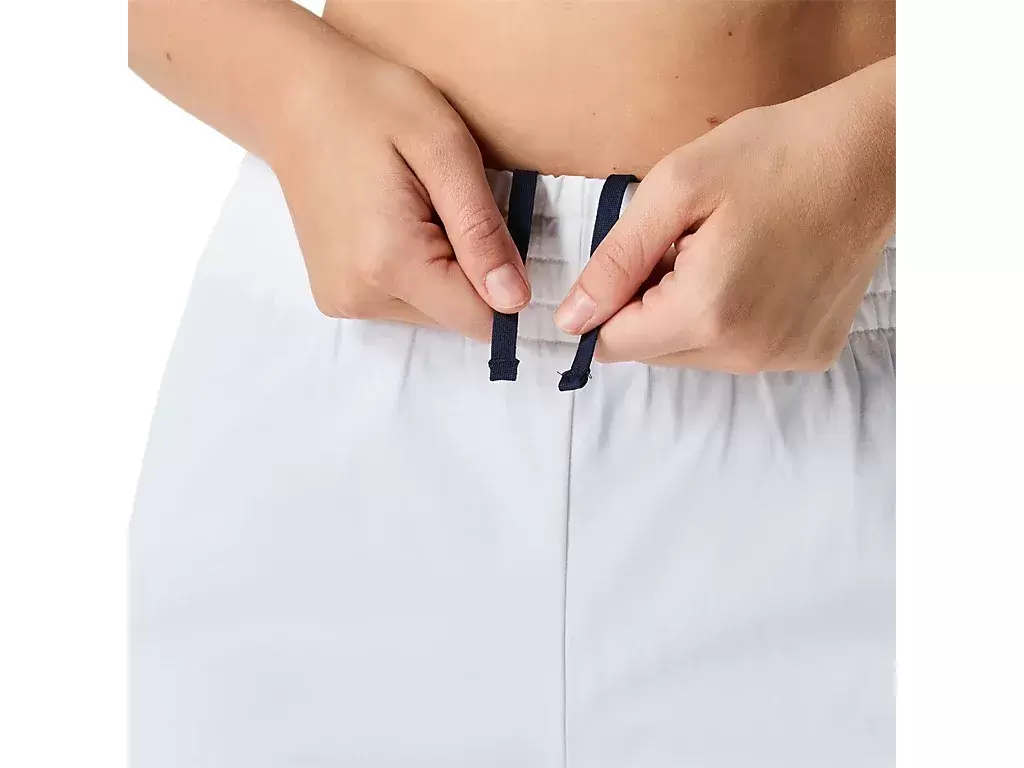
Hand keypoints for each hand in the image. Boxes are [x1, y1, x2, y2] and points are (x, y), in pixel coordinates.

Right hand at [274, 47, 529, 340]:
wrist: (293, 98)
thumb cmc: (371, 105)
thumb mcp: (446, 149)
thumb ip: (482, 231)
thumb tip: (515, 300)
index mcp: (390, 262)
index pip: (481, 319)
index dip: (505, 279)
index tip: (489, 225)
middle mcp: (360, 297)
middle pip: (457, 316)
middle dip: (471, 268)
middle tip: (443, 204)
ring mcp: (343, 301)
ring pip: (434, 310)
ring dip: (444, 267)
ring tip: (415, 207)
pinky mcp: (337, 297)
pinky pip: (405, 300)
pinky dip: (417, 268)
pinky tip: (396, 221)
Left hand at [554, 57, 895, 372]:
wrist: (869, 154)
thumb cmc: (774, 156)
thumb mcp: (675, 190)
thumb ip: (615, 262)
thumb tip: (571, 320)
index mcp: (706, 311)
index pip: (614, 343)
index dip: (609, 300)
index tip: (637, 256)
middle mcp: (747, 352)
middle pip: (653, 350)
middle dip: (650, 303)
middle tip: (686, 243)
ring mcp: (783, 358)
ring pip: (694, 352)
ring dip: (689, 312)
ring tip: (724, 253)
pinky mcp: (810, 352)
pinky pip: (739, 350)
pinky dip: (731, 319)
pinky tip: (756, 271)